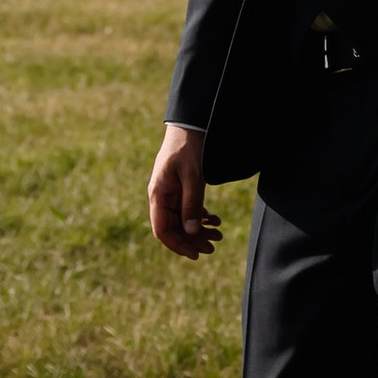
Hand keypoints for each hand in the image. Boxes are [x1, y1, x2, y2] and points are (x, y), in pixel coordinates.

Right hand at [148, 123, 221, 259]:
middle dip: (193, 240)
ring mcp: (171, 192)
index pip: (162, 230)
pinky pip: (188, 208)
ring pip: (182, 219)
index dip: (178, 245)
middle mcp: (162, 196)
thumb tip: (192, 232)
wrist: (191, 123)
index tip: (195, 254)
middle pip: (174, 227)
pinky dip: (201, 216)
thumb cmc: (190, 147)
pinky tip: (215, 220)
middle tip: (213, 247)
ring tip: (219, 235)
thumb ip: (192, 204)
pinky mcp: (181, 187)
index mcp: (159, 195)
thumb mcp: (194, 176)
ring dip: (199, 230)